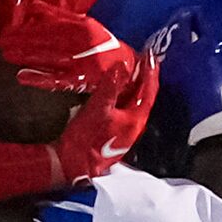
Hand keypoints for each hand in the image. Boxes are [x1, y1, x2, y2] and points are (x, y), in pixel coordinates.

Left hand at [0, 3, 133, 95]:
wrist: (127, 68)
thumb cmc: (103, 44)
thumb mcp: (84, 24)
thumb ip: (59, 16)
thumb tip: (32, 9)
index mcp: (80, 26)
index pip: (47, 25)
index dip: (24, 29)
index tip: (6, 32)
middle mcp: (79, 41)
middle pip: (44, 40)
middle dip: (20, 41)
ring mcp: (80, 61)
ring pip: (47, 57)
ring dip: (25, 56)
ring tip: (5, 55)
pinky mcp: (80, 80)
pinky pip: (56, 79)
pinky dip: (39, 78)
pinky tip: (22, 77)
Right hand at [54, 47, 158, 182]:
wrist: (71, 167)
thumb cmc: (86, 140)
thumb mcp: (98, 109)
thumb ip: (110, 87)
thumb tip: (121, 66)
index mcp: (136, 119)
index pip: (149, 90)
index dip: (150, 71)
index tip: (149, 54)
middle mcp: (134, 126)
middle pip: (143, 97)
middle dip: (142, 77)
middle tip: (139, 59)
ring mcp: (124, 132)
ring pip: (132, 103)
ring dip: (131, 87)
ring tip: (126, 70)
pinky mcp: (113, 134)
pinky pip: (122, 110)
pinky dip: (121, 96)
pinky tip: (113, 91)